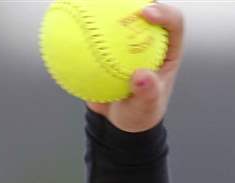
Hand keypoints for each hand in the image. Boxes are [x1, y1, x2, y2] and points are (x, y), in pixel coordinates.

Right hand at [86, 3, 183, 132]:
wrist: (119, 119)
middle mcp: (149, 36)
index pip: (173, 22)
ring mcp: (127, 36)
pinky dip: (78, 18)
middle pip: (141, 5)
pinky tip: (61, 12)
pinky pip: (91, 25)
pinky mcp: (106, 38)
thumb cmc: (139, 115)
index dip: (163, 11)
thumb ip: (147, 95)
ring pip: (115, 10)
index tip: (145, 13)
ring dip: (100, 1)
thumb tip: (141, 77)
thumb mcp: (145, 110)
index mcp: (167, 49)